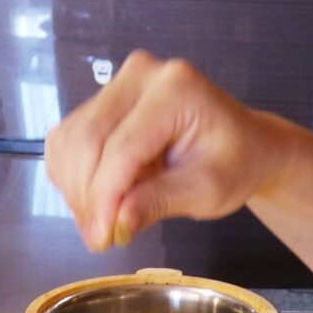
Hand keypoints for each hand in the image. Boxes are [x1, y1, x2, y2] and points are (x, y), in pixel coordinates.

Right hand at [44, 51, 294, 251]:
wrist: (244, 145)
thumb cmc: (235, 163)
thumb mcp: (207, 191)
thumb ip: (159, 203)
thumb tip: (116, 223)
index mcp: (175, 89)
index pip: (122, 148)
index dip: (105, 198)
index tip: (102, 238)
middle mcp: (141, 74)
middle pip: (87, 140)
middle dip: (86, 196)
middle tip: (99, 238)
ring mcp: (119, 83)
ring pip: (70, 140)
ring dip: (77, 189)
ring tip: (104, 221)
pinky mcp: (104, 100)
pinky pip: (69, 140)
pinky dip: (74, 176)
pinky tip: (99, 198)